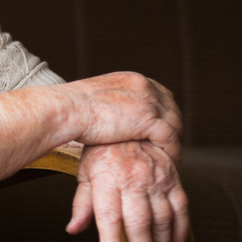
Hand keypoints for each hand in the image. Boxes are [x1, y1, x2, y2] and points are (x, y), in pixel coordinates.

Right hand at [61, 72, 182, 163]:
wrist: (66, 110)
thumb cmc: (70, 108)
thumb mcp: (96, 98)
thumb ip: (111, 103)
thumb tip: (108, 115)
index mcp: (132, 79)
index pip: (159, 95)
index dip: (162, 114)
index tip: (158, 131)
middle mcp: (145, 86)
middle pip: (171, 108)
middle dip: (172, 128)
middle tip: (168, 147)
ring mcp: (149, 102)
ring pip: (174, 124)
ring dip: (173, 142)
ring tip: (170, 158)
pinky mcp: (149, 120)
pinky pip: (170, 138)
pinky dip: (172, 151)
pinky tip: (168, 163)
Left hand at [67, 140, 188, 241]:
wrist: (129, 125)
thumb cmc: (103, 153)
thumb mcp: (86, 174)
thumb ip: (82, 204)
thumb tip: (73, 229)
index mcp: (108, 180)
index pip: (109, 217)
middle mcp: (133, 180)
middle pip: (139, 222)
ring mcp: (156, 180)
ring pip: (163, 219)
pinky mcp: (173, 179)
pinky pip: (182, 208)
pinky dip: (182, 230)